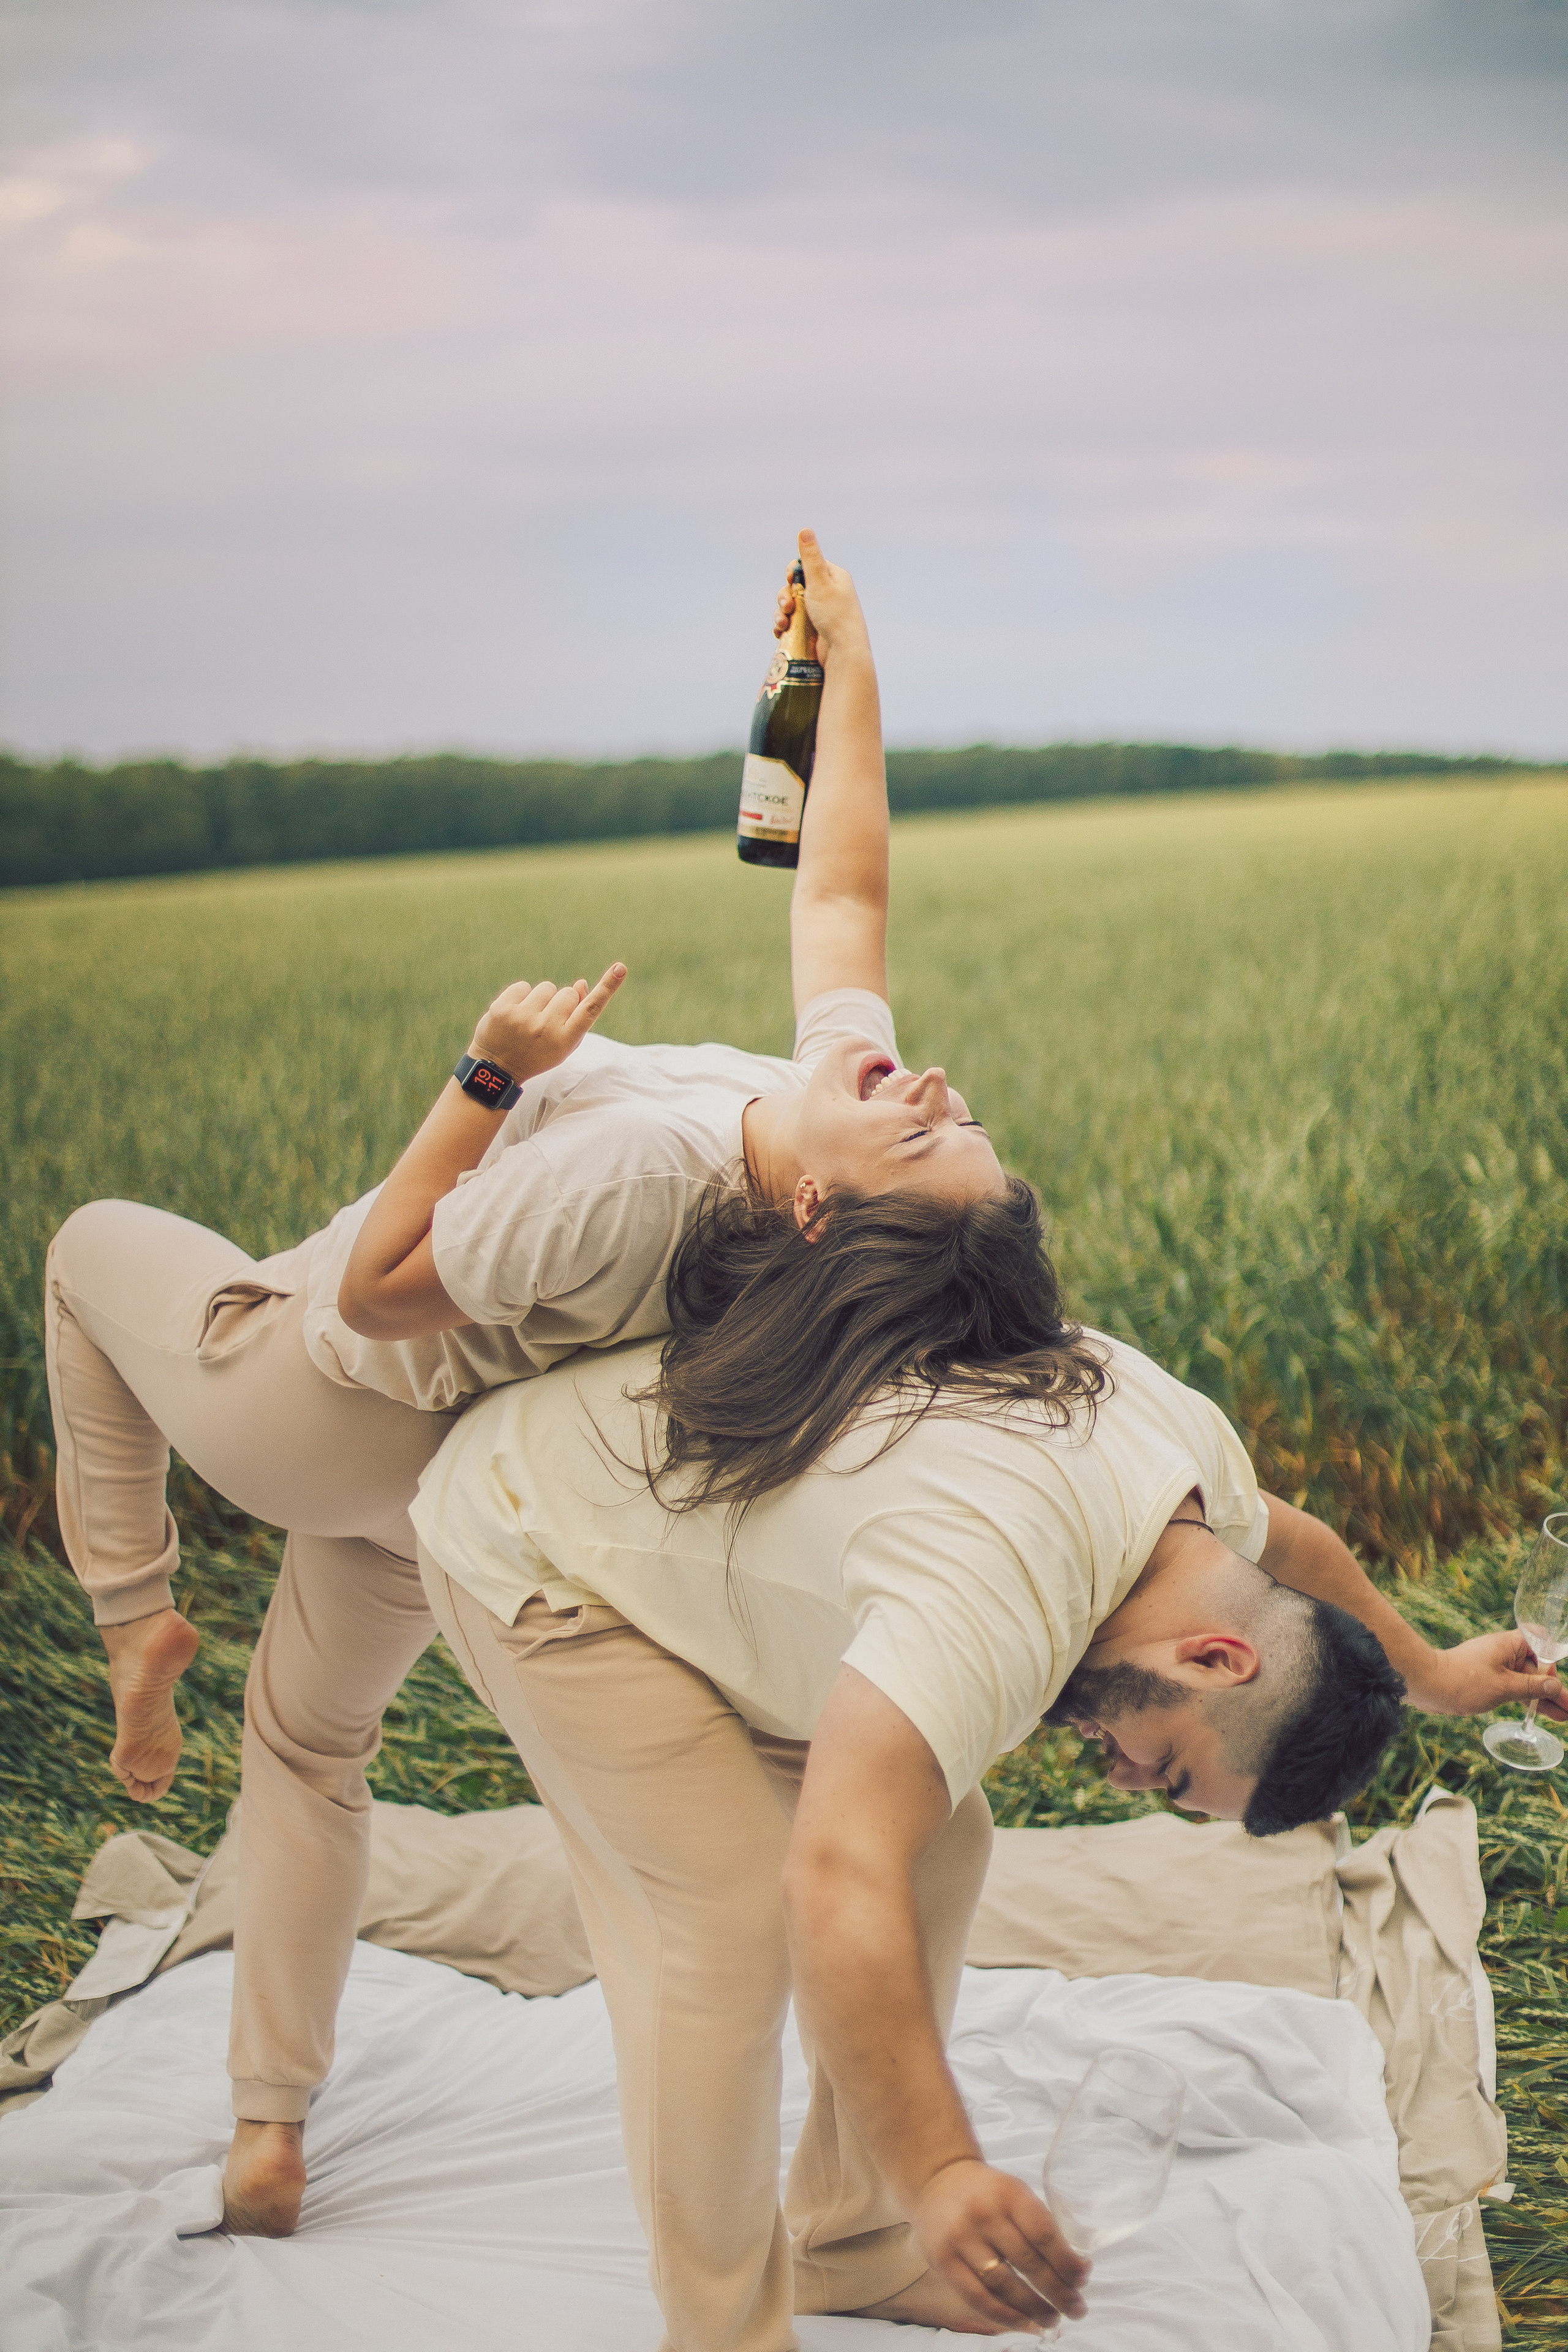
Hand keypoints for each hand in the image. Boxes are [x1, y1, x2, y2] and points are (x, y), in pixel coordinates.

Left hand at [469, 963, 625, 1083]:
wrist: (497, 1069)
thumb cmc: (537, 1053)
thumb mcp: (563, 1044)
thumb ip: (577, 1017)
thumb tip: (580, 983)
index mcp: (565, 1041)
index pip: (590, 1009)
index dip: (607, 988)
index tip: (620, 968)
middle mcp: (545, 1028)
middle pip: (567, 993)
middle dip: (561, 1002)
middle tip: (545, 1022)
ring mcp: (522, 1018)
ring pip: (546, 987)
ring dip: (540, 1000)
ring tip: (528, 1020)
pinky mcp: (502, 1008)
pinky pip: (523, 986)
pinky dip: (520, 997)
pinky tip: (514, 1014)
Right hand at [773, 527, 870, 664]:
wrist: (843, 653)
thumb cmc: (835, 616)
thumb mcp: (820, 582)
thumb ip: (810, 558)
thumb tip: (805, 530)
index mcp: (834, 577)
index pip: (806, 565)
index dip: (793, 572)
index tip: (790, 579)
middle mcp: (828, 593)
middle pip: (795, 586)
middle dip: (785, 596)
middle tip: (787, 606)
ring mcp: (820, 612)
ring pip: (791, 606)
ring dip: (781, 613)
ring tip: (782, 624)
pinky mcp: (813, 629)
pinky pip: (792, 622)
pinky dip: (784, 626)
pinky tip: (781, 632)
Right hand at [910, 2156, 1088, 2333]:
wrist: (937, 2182)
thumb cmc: (987, 2194)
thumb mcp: (1015, 2194)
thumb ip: (1040, 2225)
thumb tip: (1075, 2269)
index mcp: (1008, 2193)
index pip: (1043, 2233)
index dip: (1066, 2261)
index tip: (1082, 2279)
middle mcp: (984, 2214)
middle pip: (1027, 2262)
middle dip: (1057, 2292)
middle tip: (1076, 2310)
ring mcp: (960, 2238)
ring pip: (1003, 2285)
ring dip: (1033, 2309)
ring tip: (1052, 2320)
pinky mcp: (943, 2260)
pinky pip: (978, 2297)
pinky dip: (1005, 2316)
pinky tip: (1024, 2323)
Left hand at [1405, 1629, 1567, 1722]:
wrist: (1425, 1685)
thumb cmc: (1463, 1682)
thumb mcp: (1503, 1687)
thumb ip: (1531, 1687)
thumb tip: (1555, 1685)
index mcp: (1509, 1644)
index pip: (1540, 1640)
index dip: (1552, 1657)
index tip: (1554, 1679)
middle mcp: (1504, 1652)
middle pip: (1537, 1666)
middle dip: (1554, 1687)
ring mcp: (1496, 1667)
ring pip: (1527, 1681)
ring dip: (1545, 1697)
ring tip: (1564, 1717)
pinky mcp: (1488, 1680)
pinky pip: (1514, 1688)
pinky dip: (1528, 1699)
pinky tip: (1544, 1713)